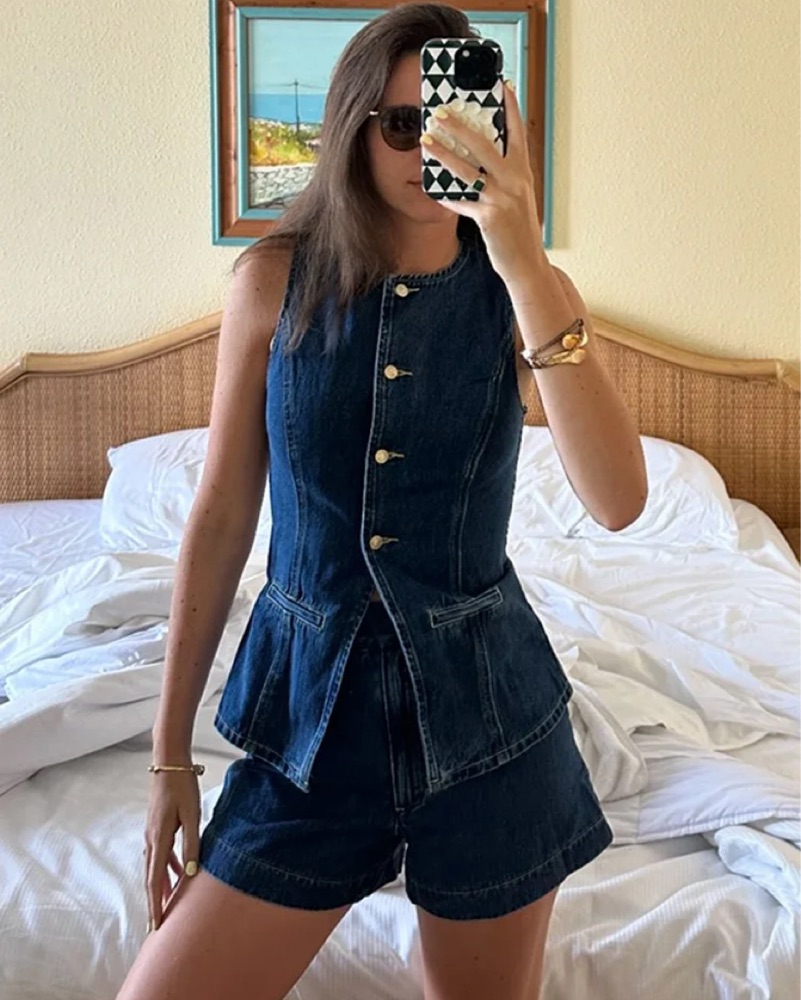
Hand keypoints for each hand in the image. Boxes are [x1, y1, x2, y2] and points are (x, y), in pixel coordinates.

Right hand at [143, 771, 200, 931]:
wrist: (169, 764)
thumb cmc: (182, 787)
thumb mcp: (192, 814)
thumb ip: (192, 844)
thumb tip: (190, 873)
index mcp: (159, 838)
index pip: (155, 879)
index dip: (155, 903)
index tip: (155, 925)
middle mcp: (151, 840)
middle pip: (152, 878)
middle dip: (155, 902)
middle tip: (159, 926)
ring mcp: (152, 834)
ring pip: (156, 868)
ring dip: (162, 887)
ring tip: (169, 905)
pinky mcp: (157, 828)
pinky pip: (160, 855)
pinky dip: (167, 868)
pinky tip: (179, 873)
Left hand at [420, 80, 546, 285]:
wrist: (527, 264)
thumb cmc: (518, 230)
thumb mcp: (517, 197)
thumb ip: (504, 175)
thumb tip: (480, 156)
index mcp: (523, 172)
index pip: (517, 132)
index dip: (510, 106)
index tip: (501, 83)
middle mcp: (515, 181)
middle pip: (485, 145)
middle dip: (460, 125)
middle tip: (439, 111)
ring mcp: (503, 199)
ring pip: (469, 170)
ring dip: (444, 153)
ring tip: (425, 140)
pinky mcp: (490, 218)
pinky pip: (462, 202)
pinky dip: (446, 195)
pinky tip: (431, 187)